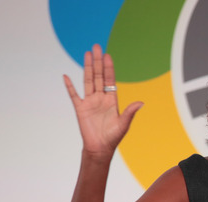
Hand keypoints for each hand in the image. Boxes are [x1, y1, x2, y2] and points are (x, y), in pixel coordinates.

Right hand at [63, 44, 141, 160]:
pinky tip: (66, 76)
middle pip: (98, 76)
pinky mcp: (80, 109)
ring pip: (88, 81)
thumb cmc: (113, 137)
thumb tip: (141, 103)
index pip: (110, 80)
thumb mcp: (123, 124)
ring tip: (87, 54)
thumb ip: (130, 112)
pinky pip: (74, 95)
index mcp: (112, 100)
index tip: (108, 56)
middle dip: (98, 62)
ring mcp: (89, 102)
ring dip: (87, 68)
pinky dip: (70, 86)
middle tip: (96, 47)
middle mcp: (100, 98)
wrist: (100, 148)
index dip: (109, 68)